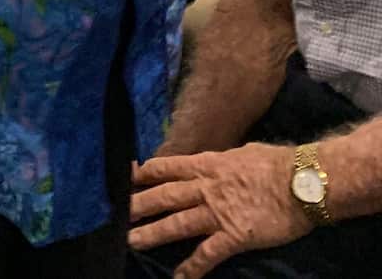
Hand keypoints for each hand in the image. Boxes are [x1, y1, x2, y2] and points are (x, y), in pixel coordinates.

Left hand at [129, 144, 306, 277]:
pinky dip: (192, 268)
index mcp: (207, 164)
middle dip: (139, 204)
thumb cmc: (277, 163)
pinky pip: (207, 254)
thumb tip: (216, 163)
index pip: (167, 167)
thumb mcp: (242, 154)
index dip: (144, 172)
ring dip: (153, 234)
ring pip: (177, 223)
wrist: (303, 182)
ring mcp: (218, 212)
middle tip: (118, 212)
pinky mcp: (233, 236)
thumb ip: (223, 162)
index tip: (126, 175)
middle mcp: (205, 187)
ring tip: (132, 242)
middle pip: (164, 195)